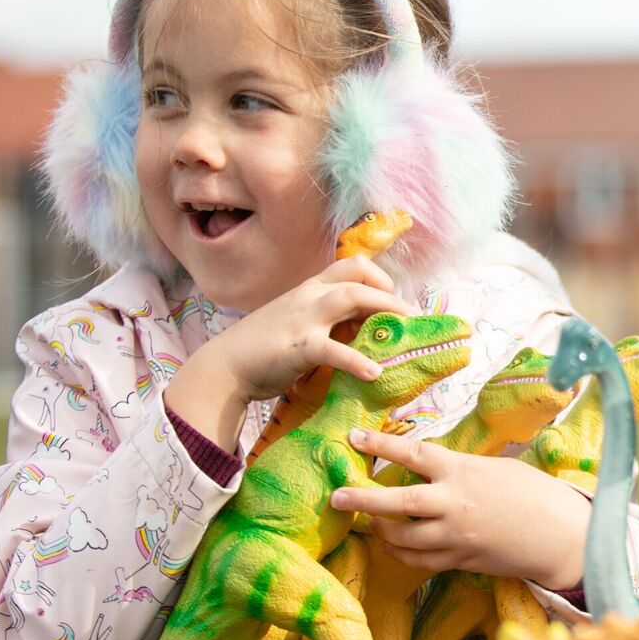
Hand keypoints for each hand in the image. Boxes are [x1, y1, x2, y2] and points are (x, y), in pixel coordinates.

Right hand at [196, 257, 413, 402]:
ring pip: (349, 297)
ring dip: (384, 309)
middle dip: (391, 296)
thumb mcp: (297, 323)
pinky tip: (374, 373)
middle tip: (414, 318)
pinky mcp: (297, 347)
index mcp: (310, 289)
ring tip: (406, 331)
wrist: (224, 367)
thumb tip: (366, 330)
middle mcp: (309, 296)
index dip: (379, 277)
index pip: (352, 266)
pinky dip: (355, 360)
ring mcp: (303, 319)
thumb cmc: (264, 348)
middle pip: (358, 279)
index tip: (393, 298)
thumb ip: (327, 320)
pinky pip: (332, 349)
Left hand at [331, 428, 593, 587]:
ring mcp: (454, 536)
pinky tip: (394, 545)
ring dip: (381, 530)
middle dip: (362, 500)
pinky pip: (418, 560)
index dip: (380, 444)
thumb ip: (459, 469)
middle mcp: (452, 504)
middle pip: (396, 502)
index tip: (353, 436)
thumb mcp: (496, 467)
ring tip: (371, 523)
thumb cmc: (534, 492)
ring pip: (402, 537)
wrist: (560, 535)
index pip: (413, 453)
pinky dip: (401, 553)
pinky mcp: (459, 560)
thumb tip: (431, 466)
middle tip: (336, 497)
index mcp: (462, 472)